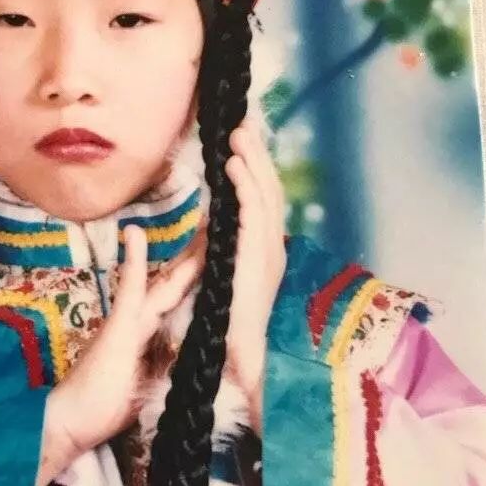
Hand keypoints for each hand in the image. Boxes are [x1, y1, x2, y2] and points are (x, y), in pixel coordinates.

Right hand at [39, 224, 203, 481]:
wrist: (71, 419)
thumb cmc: (105, 406)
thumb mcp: (149, 385)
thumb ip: (165, 366)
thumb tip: (188, 362)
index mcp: (151, 333)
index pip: (180, 300)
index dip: (198, 278)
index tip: (219, 256)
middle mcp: (142, 320)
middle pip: (178, 284)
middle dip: (201, 259)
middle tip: (220, 227)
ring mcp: (130, 320)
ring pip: (165, 283)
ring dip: (185, 256)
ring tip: (203, 224)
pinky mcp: (118, 326)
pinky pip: (130, 289)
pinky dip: (134, 262)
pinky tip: (134, 234)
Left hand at [222, 113, 287, 428]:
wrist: (237, 362)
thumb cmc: (227, 329)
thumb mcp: (224, 280)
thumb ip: (223, 252)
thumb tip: (215, 224)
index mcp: (262, 253)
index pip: (262, 201)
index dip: (254, 169)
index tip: (241, 141)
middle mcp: (269, 250)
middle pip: (267, 191)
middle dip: (256, 155)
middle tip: (241, 122)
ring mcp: (266, 255)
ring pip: (263, 197)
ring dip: (250, 162)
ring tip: (237, 133)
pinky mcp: (255, 263)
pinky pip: (252, 218)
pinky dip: (245, 189)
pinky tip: (232, 167)